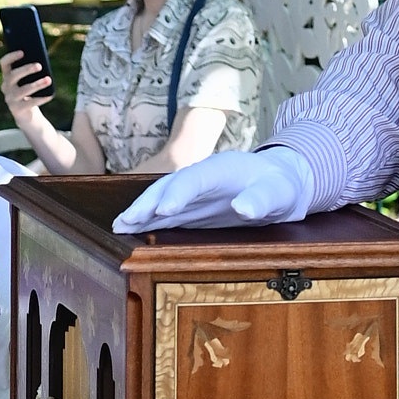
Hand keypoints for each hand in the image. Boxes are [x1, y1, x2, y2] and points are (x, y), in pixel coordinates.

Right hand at [0, 52, 56, 132]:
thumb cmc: (29, 91)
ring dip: (37, 84)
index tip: (23, 52)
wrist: (26, 113)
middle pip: (13, 76)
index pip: (4, 63)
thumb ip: (32, 70)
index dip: (11, 57)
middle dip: (26, 69)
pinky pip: (29, 103)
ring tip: (48, 80)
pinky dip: (41, 98)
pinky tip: (50, 95)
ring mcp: (10, 99)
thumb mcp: (29, 80)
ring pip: (23, 90)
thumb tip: (42, 62)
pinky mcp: (16, 109)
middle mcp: (5, 86)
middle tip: (39, 66)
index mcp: (7, 75)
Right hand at [112, 143, 313, 234]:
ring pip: (160, 199)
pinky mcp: (190, 208)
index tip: (164, 210)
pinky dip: (147, 220)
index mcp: (220, 169)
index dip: (178, 194)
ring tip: (119, 226)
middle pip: (168, 187)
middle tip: (127, 221)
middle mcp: (199, 178)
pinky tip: (129, 230)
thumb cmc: (279, 187)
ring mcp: (192, 193)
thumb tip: (243, 208)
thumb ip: (262, 199)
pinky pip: (164, 213)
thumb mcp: (279, 193)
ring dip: (140, 213)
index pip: (194, 179)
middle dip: (147, 203)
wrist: (277, 183)